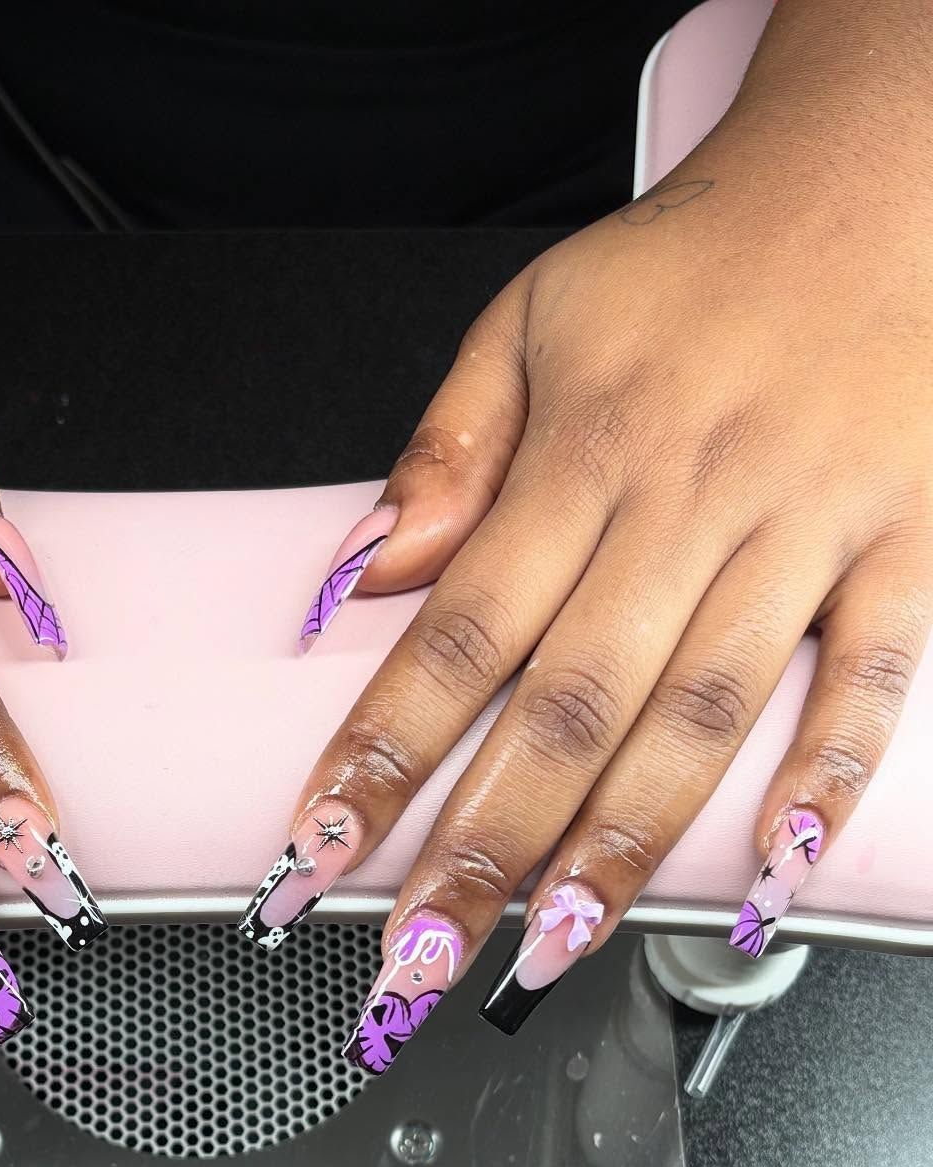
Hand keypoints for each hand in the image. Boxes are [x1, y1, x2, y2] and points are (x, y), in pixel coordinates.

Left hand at [246, 84, 932, 1066]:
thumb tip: (363, 575)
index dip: (384, 751)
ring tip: (549, 950)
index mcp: (587, 452)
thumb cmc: (694, 270)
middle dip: (484, 846)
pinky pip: (873, 680)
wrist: (875, 178)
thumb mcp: (533, 320)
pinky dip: (824, 779)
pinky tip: (769, 873)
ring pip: (702, 718)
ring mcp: (804, 533)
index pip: (459, 633)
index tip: (322, 848)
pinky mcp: (904, 548)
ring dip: (622, 848)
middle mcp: (691, 503)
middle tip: (420, 959)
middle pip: (569, 706)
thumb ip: (448, 453)